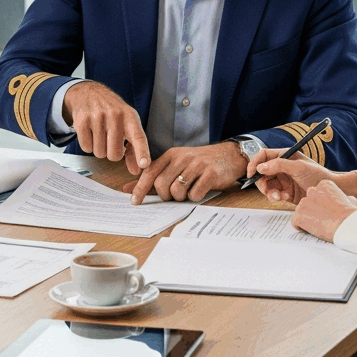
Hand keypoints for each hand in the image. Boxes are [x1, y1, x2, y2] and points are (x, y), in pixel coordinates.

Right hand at [63, 81, 150, 174]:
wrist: (89, 93)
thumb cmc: (112, 112)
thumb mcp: (127, 124)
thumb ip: (133, 148)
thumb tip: (136, 170)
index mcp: (130, 116)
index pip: (138, 136)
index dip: (142, 152)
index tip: (144, 164)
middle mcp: (115, 115)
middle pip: (115, 154)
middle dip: (112, 153)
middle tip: (110, 141)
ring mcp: (98, 117)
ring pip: (99, 152)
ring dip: (99, 148)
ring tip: (99, 134)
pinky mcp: (82, 120)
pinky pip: (86, 147)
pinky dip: (88, 145)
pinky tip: (90, 132)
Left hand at [121, 142, 247, 203]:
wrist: (229, 155)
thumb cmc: (200, 163)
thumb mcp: (176, 164)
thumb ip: (153, 177)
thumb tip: (127, 189)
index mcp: (171, 155)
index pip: (150, 172)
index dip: (140, 188)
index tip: (135, 202)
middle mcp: (182, 158)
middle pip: (162, 185)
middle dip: (166, 196)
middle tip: (175, 195)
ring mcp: (196, 165)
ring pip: (177, 191)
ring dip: (181, 197)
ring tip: (189, 191)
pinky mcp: (210, 174)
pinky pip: (194, 194)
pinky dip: (195, 197)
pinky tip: (200, 190)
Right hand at [245, 150, 356, 205]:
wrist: (328, 193)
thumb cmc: (318, 175)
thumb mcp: (299, 167)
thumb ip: (279, 165)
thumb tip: (260, 167)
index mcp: (284, 156)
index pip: (264, 156)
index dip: (255, 163)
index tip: (250, 173)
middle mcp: (281, 167)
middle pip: (262, 173)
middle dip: (263, 182)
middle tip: (267, 190)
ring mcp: (283, 180)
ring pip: (266, 185)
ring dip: (270, 192)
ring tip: (279, 197)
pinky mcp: (285, 192)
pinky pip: (274, 194)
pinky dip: (276, 197)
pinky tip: (286, 197)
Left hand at [291, 179, 356, 242]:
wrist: (346, 225)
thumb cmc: (350, 214)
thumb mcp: (351, 200)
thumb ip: (343, 197)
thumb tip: (347, 199)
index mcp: (324, 185)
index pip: (317, 193)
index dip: (321, 204)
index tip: (328, 212)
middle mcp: (312, 190)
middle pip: (307, 201)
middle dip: (312, 210)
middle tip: (322, 219)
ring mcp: (304, 202)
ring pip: (301, 211)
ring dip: (307, 218)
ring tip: (319, 226)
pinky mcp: (299, 215)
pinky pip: (295, 222)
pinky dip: (301, 227)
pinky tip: (311, 230)